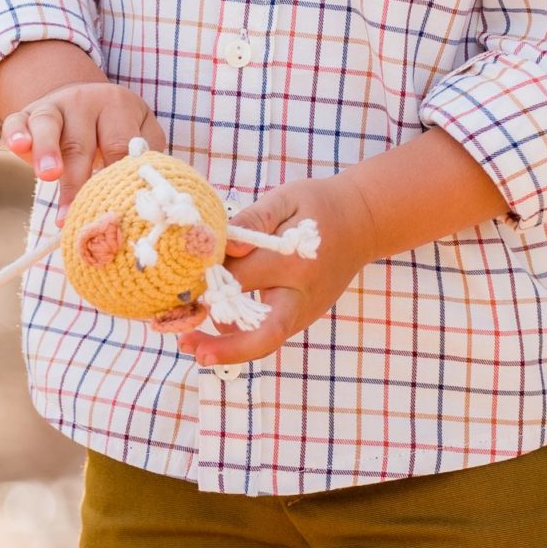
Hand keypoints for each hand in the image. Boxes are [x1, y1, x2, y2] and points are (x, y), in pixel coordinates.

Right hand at [1, 82, 169, 198]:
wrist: (83, 100)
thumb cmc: (115, 129)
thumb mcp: (139, 131)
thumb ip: (145, 154)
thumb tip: (142, 191)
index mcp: (117, 105)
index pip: (119, 144)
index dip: (116, 177)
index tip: (114, 208)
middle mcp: (84, 101)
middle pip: (81, 141)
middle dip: (78, 178)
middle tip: (77, 208)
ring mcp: (52, 106)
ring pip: (48, 126)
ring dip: (47, 151)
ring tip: (49, 176)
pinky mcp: (25, 114)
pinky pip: (17, 121)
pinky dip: (16, 134)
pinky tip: (18, 147)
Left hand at [176, 174, 377, 368]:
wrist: (362, 222)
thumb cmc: (319, 206)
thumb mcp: (286, 199)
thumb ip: (254, 220)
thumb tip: (225, 247)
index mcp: (295, 262)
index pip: (242, 278)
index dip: (208, 280)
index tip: (184, 275)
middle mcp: (302, 295)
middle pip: (264, 335)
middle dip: (225, 348)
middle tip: (188, 346)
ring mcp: (305, 311)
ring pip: (265, 341)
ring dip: (228, 346)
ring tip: (191, 341)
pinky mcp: (303, 317)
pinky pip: (270, 332)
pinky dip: (242, 334)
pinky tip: (217, 322)